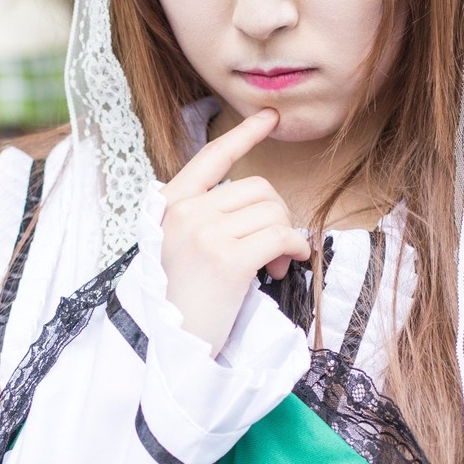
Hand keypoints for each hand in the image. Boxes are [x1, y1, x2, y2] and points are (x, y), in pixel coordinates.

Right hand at [160, 109, 310, 356]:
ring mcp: (204, 232)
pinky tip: (288, 264)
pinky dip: (295, 249)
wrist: (171, 346)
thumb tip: (264, 206)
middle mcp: (184, 212)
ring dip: (286, 237)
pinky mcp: (228, 258)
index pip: (211, 156)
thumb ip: (207, 218)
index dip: (244, 134)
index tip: (270, 117)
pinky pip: (281, 236)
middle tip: (276, 251)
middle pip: (258, 187)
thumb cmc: (182, 301)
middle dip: (278, 215)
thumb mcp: (181, 248)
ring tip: (275, 266)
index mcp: (169, 205)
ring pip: (273, 211)